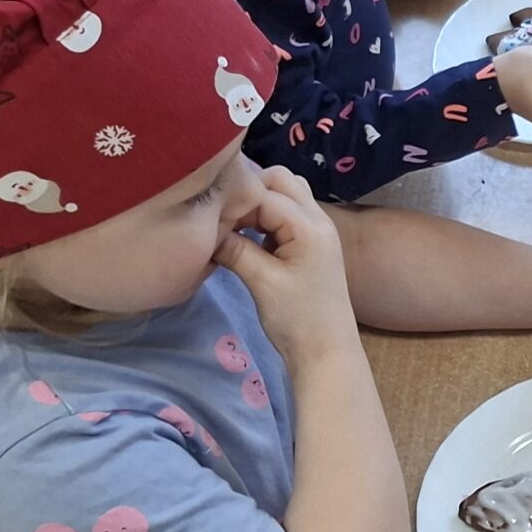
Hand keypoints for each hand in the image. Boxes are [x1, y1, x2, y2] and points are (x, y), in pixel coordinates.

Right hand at [215, 167, 359, 366]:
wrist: (326, 350)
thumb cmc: (297, 318)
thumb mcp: (262, 282)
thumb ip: (235, 248)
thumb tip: (205, 230)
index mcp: (310, 226)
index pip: (265, 193)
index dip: (234, 201)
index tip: (208, 217)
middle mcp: (318, 220)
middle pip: (281, 181)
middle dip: (249, 191)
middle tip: (222, 217)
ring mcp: (317, 230)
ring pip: (285, 195)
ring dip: (258, 202)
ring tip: (233, 226)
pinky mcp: (310, 244)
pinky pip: (286, 215)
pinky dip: (265, 217)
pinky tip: (246, 236)